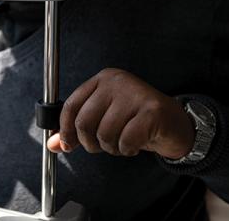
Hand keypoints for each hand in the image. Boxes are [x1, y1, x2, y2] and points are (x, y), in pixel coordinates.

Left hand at [47, 68, 194, 158]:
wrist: (175, 124)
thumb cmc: (136, 121)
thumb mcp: (103, 120)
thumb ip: (78, 130)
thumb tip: (53, 144)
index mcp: (102, 80)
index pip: (71, 105)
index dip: (65, 130)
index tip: (66, 145)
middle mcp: (117, 82)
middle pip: (84, 121)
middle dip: (90, 143)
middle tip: (103, 146)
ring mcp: (135, 94)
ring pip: (105, 133)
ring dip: (112, 148)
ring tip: (123, 143)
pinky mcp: (152, 111)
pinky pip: (126, 140)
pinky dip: (128, 149)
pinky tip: (135, 144)